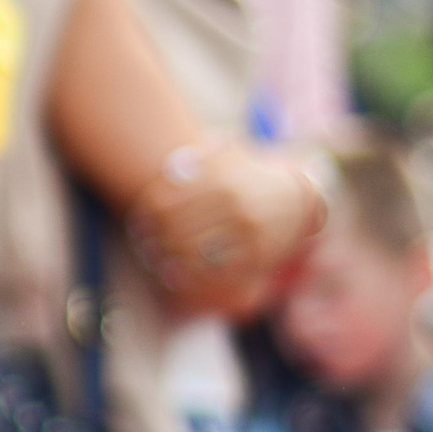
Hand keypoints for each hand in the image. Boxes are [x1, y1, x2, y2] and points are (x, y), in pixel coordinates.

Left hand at [128, 140, 323, 314]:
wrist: (297, 197)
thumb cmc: (246, 174)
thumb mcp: (226, 154)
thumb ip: (198, 158)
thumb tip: (171, 168)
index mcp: (222, 181)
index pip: (165, 203)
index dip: (144, 215)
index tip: (135, 220)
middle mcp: (237, 207)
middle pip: (175, 230)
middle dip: (152, 239)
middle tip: (140, 243)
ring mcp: (251, 234)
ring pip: (194, 254)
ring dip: (168, 259)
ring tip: (154, 260)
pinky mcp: (261, 258)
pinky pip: (219, 274)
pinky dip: (193, 277)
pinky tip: (176, 275)